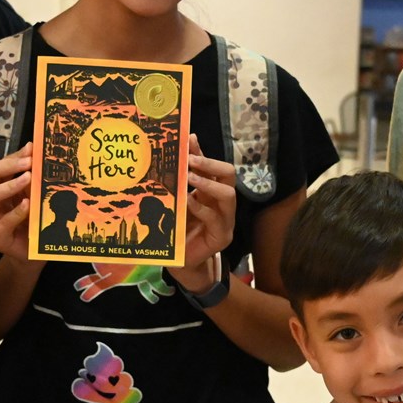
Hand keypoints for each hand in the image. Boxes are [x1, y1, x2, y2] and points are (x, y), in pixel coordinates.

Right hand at [0, 143, 35, 261]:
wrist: (33, 252)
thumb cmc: (31, 221)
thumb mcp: (31, 196)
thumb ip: (30, 177)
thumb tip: (34, 150)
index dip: (12, 157)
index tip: (30, 149)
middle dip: (8, 166)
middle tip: (28, 162)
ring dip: (9, 186)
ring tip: (27, 178)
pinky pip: (2, 223)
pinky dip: (16, 212)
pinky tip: (27, 205)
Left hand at [172, 134, 236, 279]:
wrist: (182, 261)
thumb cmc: (179, 230)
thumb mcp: (178, 202)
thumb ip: (179, 183)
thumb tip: (173, 158)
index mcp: (213, 192)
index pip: (213, 166)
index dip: (202, 153)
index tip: (189, 140)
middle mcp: (223, 203)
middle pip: (229, 176)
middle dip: (210, 164)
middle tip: (190, 160)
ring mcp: (226, 220)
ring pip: (228, 195)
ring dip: (208, 184)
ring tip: (190, 177)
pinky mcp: (222, 237)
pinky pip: (215, 219)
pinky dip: (201, 208)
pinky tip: (188, 202)